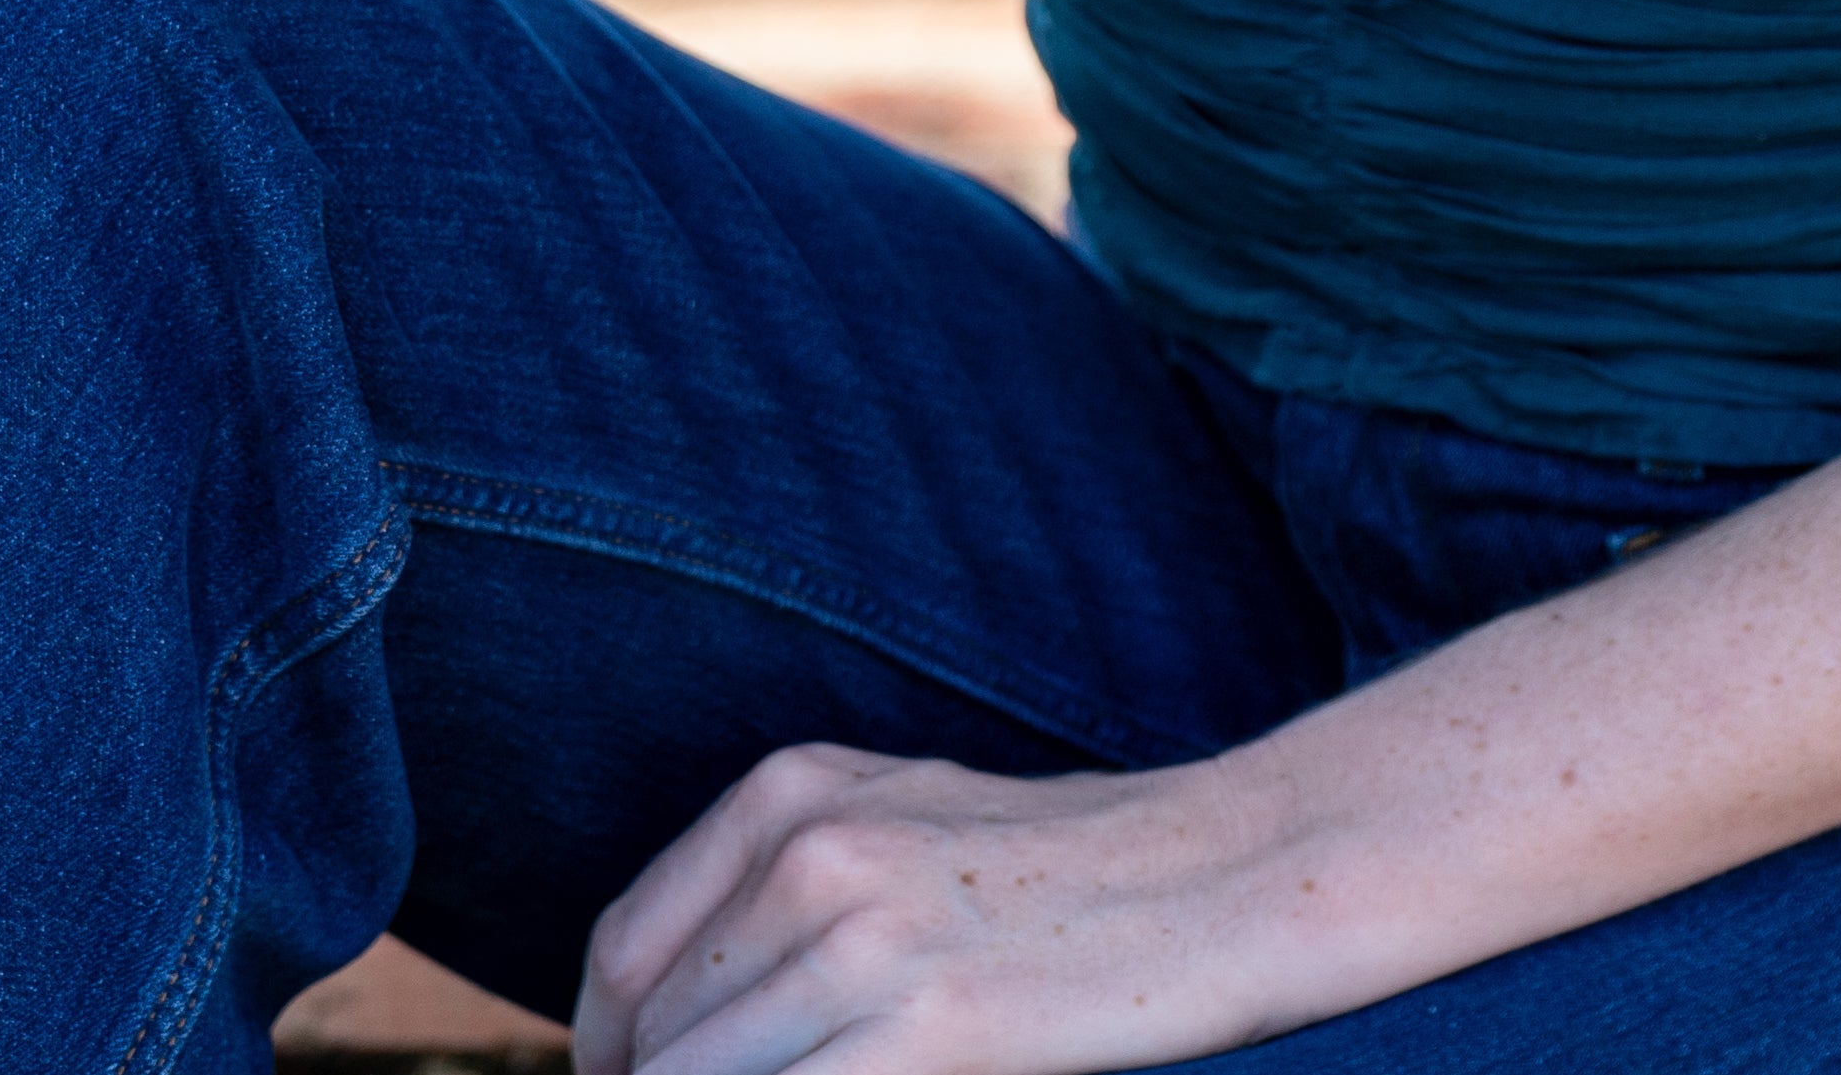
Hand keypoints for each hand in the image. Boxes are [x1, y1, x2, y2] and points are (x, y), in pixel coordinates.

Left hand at [575, 740, 1355, 1073]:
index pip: (625, 954)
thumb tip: (667, 1014)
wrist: (1227, 876)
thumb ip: (785, 889)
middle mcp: (810, 850)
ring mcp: (863, 938)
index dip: (614, 1055)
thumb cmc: (1068, 871)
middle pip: (658, 1037)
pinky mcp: (925, 1027)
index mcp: (792, 791)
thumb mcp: (900, 826)